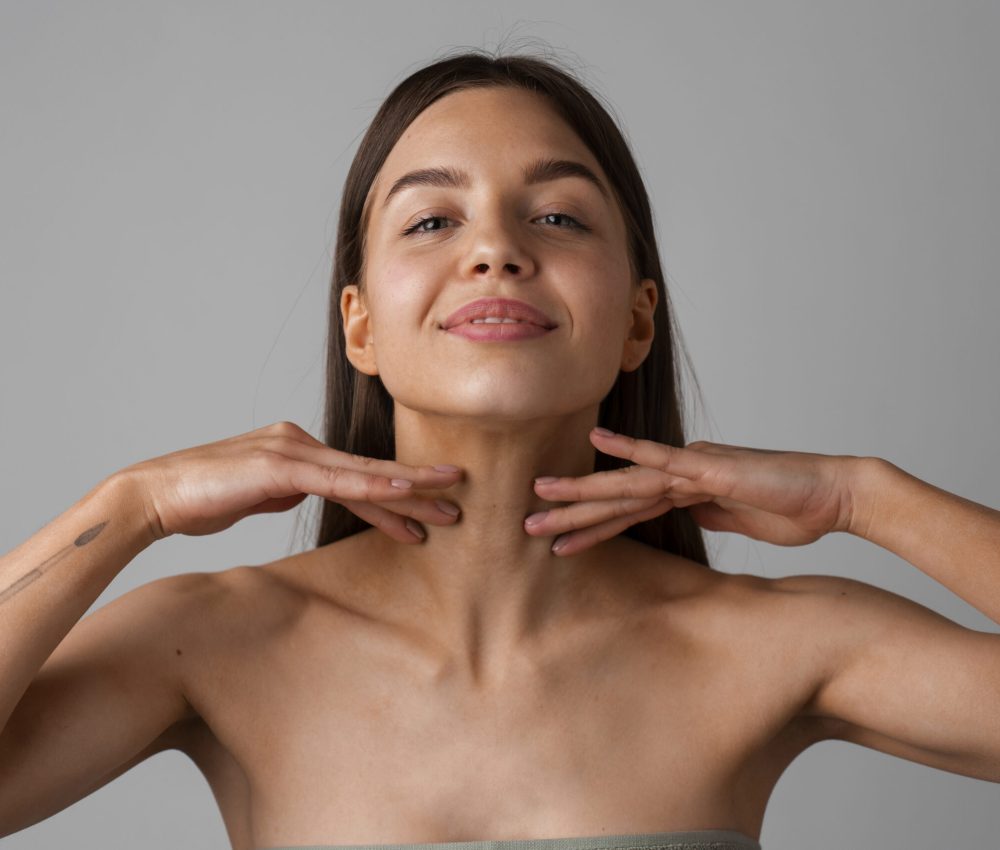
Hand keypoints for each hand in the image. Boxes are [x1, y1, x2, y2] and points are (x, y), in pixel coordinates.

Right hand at [117, 421, 462, 542]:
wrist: (155, 495)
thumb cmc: (202, 498)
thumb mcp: (258, 495)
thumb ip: (289, 489)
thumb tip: (313, 493)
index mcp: (298, 450)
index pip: (359, 475)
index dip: (397, 491)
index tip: (432, 505)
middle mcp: (301, 443)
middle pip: (370, 470)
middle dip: (418, 487)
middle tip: (460, 498)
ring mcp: (292, 450)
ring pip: (362, 473)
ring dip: (408, 489)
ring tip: (448, 503)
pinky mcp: (279, 465)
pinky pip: (336, 479)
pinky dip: (371, 488)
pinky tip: (402, 496)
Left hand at [525, 428, 861, 556]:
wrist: (834, 494)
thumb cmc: (795, 510)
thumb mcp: (742, 523)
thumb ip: (712, 516)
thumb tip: (690, 515)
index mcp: (686, 490)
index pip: (628, 511)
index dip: (591, 526)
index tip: (558, 541)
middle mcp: (681, 474)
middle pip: (615, 496)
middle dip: (570, 512)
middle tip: (525, 525)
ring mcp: (691, 468)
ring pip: (626, 484)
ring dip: (581, 495)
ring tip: (539, 502)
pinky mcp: (708, 467)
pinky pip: (662, 459)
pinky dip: (629, 451)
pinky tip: (596, 442)